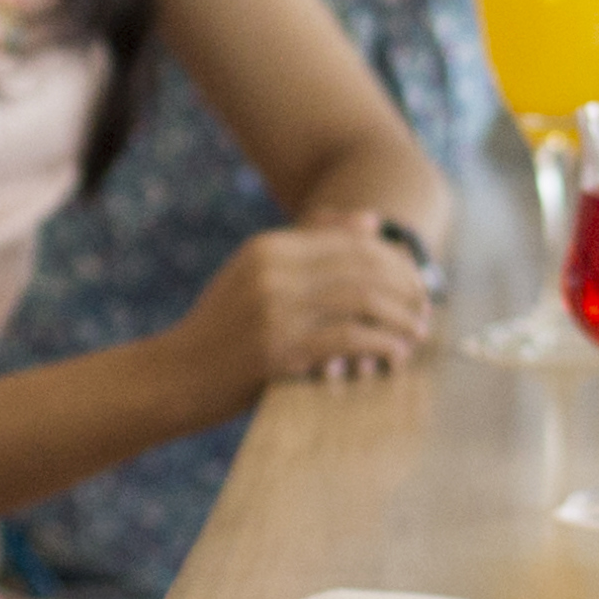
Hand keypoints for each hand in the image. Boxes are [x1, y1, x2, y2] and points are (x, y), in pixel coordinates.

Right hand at [189, 217, 442, 393]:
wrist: (172, 376)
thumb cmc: (220, 330)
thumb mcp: (253, 275)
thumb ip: (308, 245)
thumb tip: (370, 222)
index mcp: (268, 247)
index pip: (351, 241)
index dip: (394, 260)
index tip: (416, 281)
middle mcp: (273, 270)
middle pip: (363, 266)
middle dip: (405, 287)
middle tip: (426, 308)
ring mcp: (274, 309)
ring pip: (362, 300)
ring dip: (400, 317)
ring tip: (418, 332)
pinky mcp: (277, 349)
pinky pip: (348, 339)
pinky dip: (380, 346)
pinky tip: (395, 356)